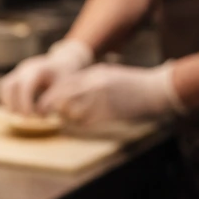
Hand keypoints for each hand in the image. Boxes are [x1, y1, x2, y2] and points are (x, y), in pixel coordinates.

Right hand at [0, 40, 93, 115]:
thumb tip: (39, 113)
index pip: (24, 86)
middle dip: (14, 105)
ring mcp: (18, 70)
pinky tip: (18, 108)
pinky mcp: (15, 76)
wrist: (63, 62)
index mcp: (38, 69)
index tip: (29, 116)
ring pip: (3, 87)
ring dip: (8, 103)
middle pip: (9, 86)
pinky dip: (7, 99)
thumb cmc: (65, 76)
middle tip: (26, 118)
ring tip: (21, 114)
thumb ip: (51, 99)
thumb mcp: (63, 87)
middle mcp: (24, 68)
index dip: (24, 103)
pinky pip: (3, 87)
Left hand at [38, 61, 182, 125]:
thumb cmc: (132, 83)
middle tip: (44, 115)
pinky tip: (82, 123)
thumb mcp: (107, 74)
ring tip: (66, 118)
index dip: (50, 95)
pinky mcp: (108, 113)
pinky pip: (86, 122)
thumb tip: (68, 91)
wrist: (155, 89)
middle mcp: (94, 85)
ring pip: (71, 111)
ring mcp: (101, 99)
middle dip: (50, 107)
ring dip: (65, 117)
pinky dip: (80, 124)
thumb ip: (88, 81)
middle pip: (62, 96)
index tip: (42, 104)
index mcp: (94, 73)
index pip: (63, 84)